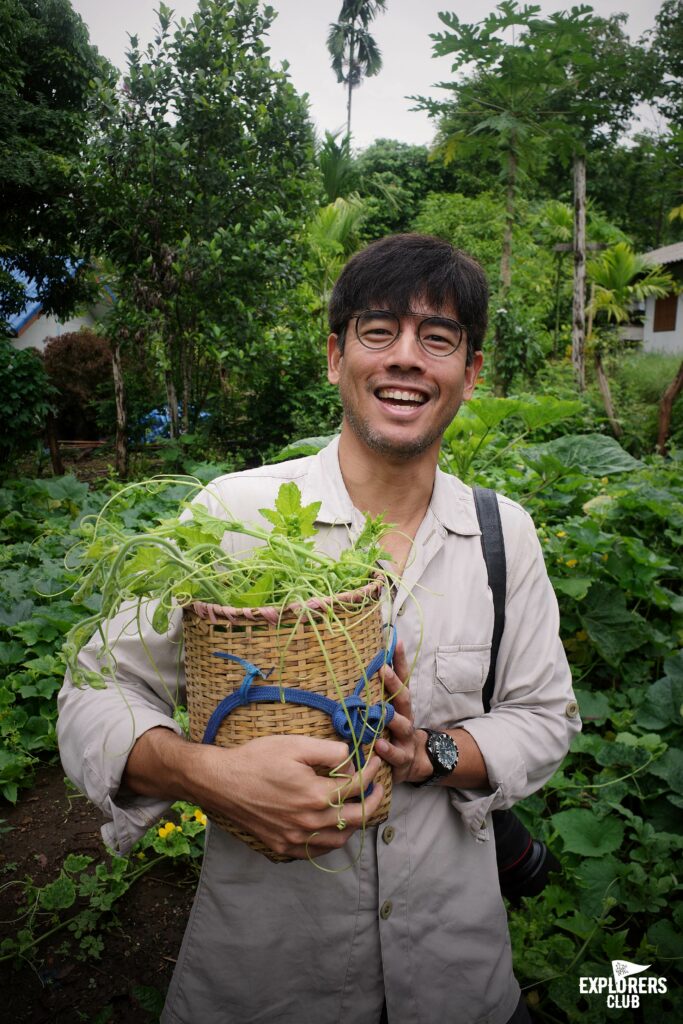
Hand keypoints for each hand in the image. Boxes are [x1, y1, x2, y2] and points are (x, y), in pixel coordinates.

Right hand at [184, 733, 384, 859]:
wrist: (221, 782)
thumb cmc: (256, 759)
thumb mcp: (294, 745)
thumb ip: (328, 751)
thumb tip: (351, 757)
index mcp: (316, 796)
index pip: (357, 787)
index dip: (372, 772)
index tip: (377, 761)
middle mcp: (309, 823)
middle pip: (356, 818)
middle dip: (372, 801)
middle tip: (377, 787)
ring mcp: (295, 839)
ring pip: (339, 840)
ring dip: (355, 824)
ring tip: (358, 808)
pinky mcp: (282, 847)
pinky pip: (316, 852)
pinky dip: (331, 841)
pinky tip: (331, 827)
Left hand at [375, 641, 429, 784]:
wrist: (412, 763)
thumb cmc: (393, 732)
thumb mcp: (389, 712)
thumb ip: (377, 693)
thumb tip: (364, 666)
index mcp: (400, 705)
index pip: (403, 678)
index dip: (400, 661)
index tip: (396, 642)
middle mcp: (406, 718)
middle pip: (403, 698)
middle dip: (395, 683)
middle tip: (383, 669)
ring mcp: (405, 739)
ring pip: (402, 726)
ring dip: (392, 718)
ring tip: (382, 712)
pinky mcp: (402, 760)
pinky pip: (395, 755)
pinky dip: (388, 750)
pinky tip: (379, 745)